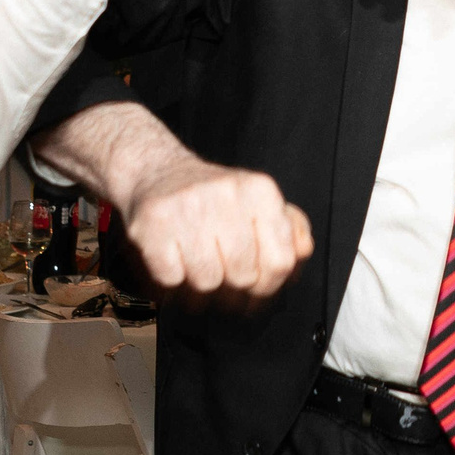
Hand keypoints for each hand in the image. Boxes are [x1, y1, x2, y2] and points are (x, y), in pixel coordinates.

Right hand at [36, 102, 311, 303]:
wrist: (155, 171)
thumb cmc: (213, 196)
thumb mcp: (258, 201)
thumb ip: (289, 228)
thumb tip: (302, 250)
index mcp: (260, 190)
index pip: (281, 262)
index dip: (269, 283)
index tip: (257, 282)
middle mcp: (226, 193)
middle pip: (243, 276)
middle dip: (233, 283)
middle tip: (222, 268)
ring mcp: (187, 206)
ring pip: (207, 282)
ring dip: (201, 283)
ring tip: (196, 261)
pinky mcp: (152, 223)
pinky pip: (171, 279)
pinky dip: (171, 278)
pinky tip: (174, 258)